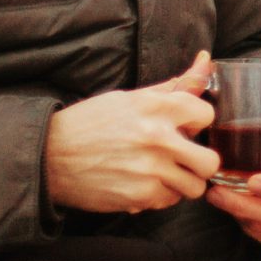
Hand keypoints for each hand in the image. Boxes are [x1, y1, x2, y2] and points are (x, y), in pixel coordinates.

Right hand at [43, 52, 220, 212]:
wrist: (50, 156)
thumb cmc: (90, 123)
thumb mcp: (130, 97)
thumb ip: (174, 86)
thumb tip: (206, 60)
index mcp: (156, 107)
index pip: (208, 115)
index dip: (197, 123)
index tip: (185, 128)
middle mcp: (158, 138)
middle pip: (211, 161)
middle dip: (200, 161)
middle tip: (184, 159)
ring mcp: (150, 170)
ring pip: (195, 187)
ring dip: (183, 181)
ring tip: (164, 173)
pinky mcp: (139, 197)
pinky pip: (169, 201)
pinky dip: (161, 195)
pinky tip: (143, 183)